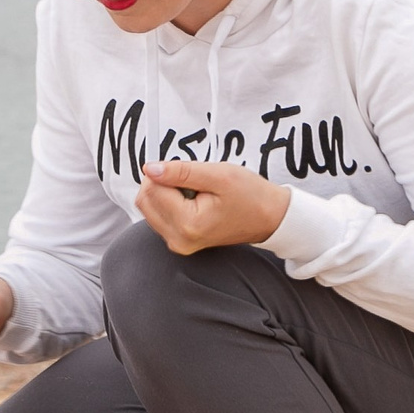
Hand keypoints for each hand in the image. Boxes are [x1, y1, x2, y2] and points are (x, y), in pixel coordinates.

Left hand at [136, 160, 291, 253]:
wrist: (268, 218)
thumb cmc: (250, 196)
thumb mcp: (218, 175)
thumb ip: (180, 171)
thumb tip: (150, 168)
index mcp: (188, 225)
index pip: (152, 189)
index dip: (164, 172)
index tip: (185, 168)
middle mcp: (178, 240)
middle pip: (145, 200)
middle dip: (161, 182)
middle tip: (192, 180)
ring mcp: (177, 244)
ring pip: (149, 207)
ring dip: (165, 192)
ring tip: (195, 191)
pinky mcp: (178, 242)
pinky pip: (159, 215)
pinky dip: (170, 202)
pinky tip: (192, 200)